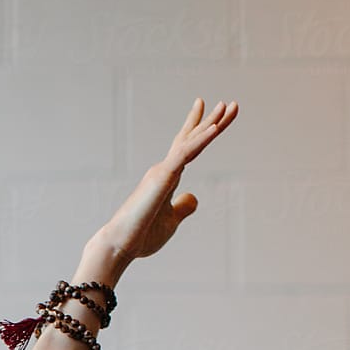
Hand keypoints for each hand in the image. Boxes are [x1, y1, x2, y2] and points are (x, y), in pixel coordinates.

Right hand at [93, 96, 238, 265]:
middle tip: (230, 104)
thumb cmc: (141, 235)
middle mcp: (164, 169)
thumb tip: (193, 198)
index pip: (188, 149)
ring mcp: (162, 171)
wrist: (120, 244)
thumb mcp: (171, 221)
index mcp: (167, 178)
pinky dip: (201, 140)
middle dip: (212, 121)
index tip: (215, 118)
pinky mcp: (161, 177)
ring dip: (211, 123)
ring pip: (191, 141)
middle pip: (192, 139)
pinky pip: (185, 154)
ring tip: (227, 106)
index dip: (202, 132)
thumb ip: (182, 207)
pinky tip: (215, 128)